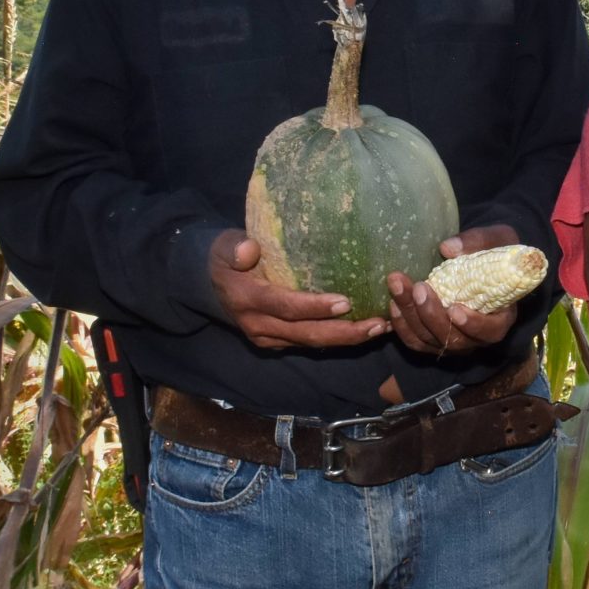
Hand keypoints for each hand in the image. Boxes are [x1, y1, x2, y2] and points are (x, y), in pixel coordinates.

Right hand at [204, 229, 388, 350]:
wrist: (208, 282)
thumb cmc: (224, 257)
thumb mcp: (223, 245)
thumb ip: (235, 247)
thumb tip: (248, 249)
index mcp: (248, 299)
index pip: (286, 307)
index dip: (315, 307)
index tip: (346, 301)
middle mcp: (258, 325)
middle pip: (306, 334)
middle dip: (344, 332)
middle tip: (378, 324)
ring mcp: (267, 337)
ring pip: (311, 343)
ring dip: (347, 338)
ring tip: (381, 328)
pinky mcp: (276, 341)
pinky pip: (309, 342)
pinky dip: (336, 338)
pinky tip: (363, 330)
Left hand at [385, 225, 522, 356]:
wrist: (478, 261)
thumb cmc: (495, 252)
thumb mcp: (498, 239)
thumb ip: (477, 242)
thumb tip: (447, 248)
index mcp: (501, 316)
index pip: (491, 332)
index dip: (474, 325)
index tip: (455, 309)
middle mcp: (477, 336)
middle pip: (453, 339)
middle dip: (431, 315)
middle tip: (419, 288)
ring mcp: (454, 341)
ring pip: (429, 340)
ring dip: (410, 316)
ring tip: (397, 286)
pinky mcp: (433, 339)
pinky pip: (415, 340)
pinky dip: (402, 325)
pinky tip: (393, 302)